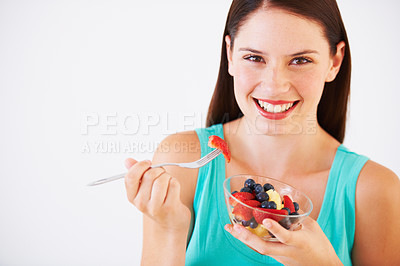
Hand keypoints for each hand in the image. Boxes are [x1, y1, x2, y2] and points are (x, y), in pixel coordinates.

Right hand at [124, 158, 190, 232]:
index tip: (148, 163)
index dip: (140, 166)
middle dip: (159, 170)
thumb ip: (137, 173)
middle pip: (149, 175)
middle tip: (162, 175)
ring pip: (162, 179)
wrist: (172, 221)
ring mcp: (155, 207)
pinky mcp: (169, 208)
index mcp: (132, 197)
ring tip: (168, 183)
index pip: (130, 177)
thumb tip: (127, 161)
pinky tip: (174, 191)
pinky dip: (175, 183)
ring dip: (168, 177)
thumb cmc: (159, 201)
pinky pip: (173, 184)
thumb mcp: (144, 188)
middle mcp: (141, 203)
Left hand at [225, 217, 342, 265]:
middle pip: (264, 248)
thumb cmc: (321, 246)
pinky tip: (239, 233)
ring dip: (243, 239)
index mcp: (299, 242)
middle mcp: (287, 251)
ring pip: (259, 249)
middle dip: (247, 237)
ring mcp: (281, 257)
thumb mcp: (313, 228)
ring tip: (229, 228)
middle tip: (234, 227)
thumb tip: (284, 202)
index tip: (266, 219)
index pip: (285, 236)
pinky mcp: (277, 259)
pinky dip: (250, 241)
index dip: (275, 228)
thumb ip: (298, 216)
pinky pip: (261, 249)